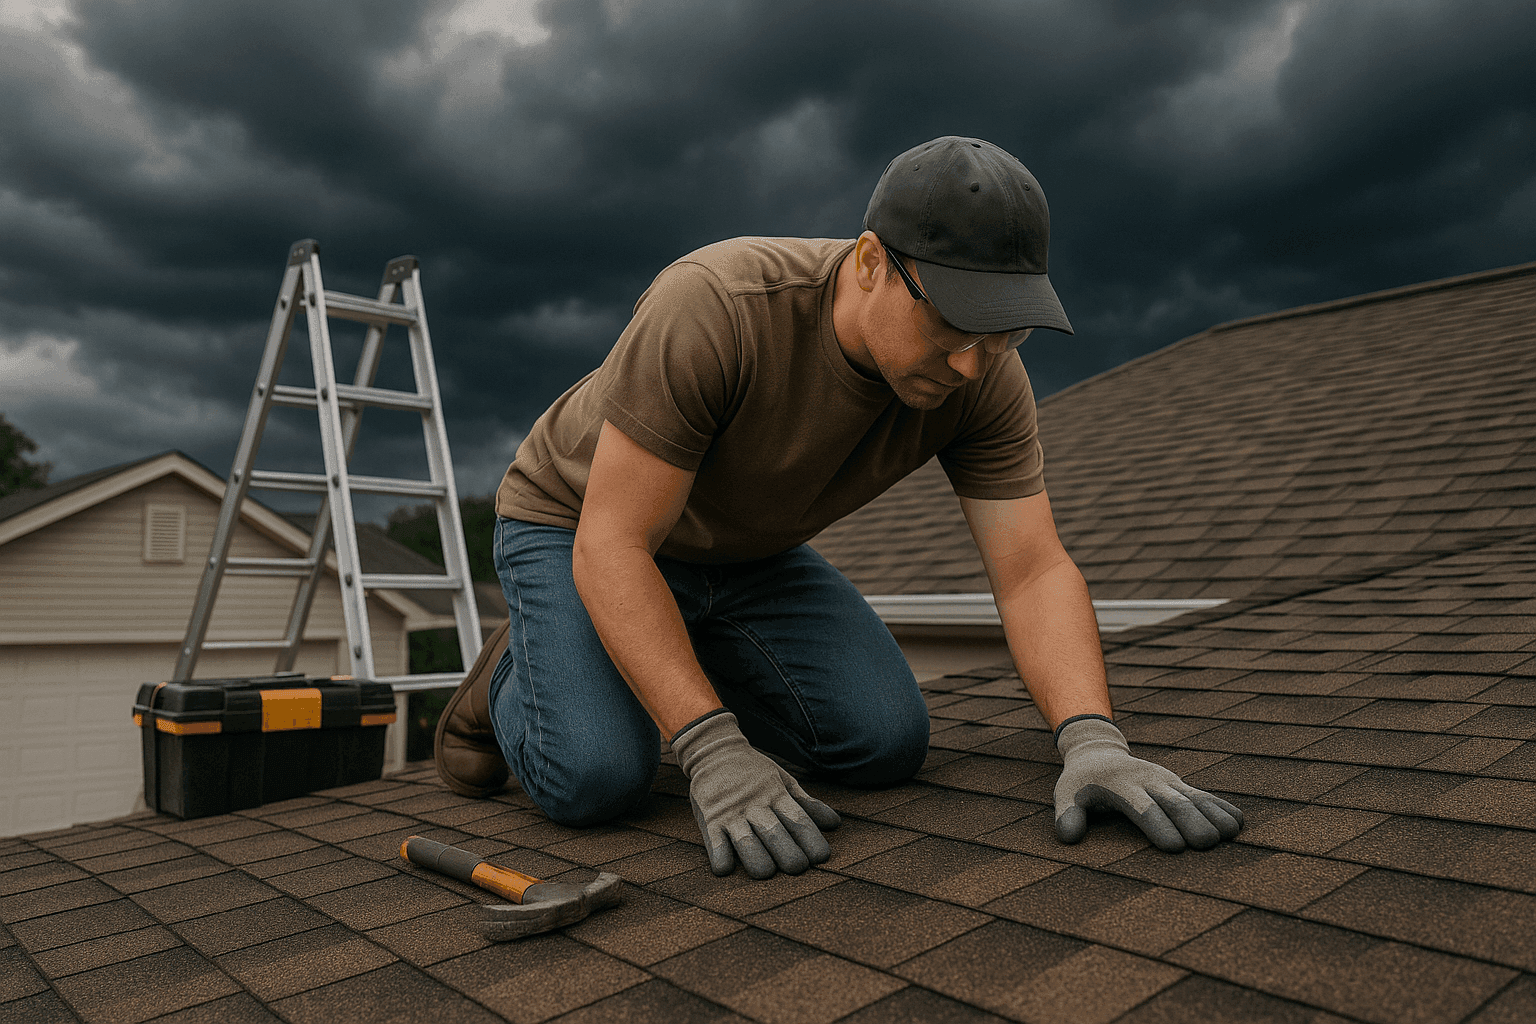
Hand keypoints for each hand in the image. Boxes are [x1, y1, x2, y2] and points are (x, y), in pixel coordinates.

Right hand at [670, 711, 840, 878]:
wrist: (713, 751)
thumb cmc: (753, 772)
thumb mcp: (783, 781)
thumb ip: (807, 803)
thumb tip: (835, 824)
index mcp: (776, 794)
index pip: (798, 819)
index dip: (812, 839)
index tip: (821, 857)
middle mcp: (755, 804)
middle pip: (775, 833)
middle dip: (788, 855)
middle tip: (797, 868)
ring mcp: (731, 813)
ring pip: (746, 842)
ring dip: (757, 861)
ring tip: (766, 872)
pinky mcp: (709, 819)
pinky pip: (715, 844)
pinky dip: (721, 859)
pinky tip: (727, 869)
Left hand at [1054, 716, 1241, 851]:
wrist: (1098, 751)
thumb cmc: (1081, 781)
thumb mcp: (1065, 794)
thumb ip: (1067, 815)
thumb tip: (1068, 837)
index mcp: (1121, 785)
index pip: (1142, 807)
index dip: (1158, 825)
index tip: (1174, 847)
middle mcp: (1149, 781)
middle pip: (1174, 802)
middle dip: (1191, 822)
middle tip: (1207, 844)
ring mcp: (1166, 781)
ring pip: (1193, 797)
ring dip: (1213, 814)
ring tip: (1232, 833)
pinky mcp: (1178, 784)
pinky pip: (1202, 795)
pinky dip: (1220, 807)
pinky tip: (1238, 822)